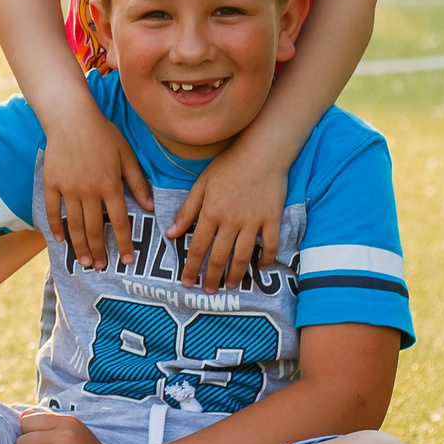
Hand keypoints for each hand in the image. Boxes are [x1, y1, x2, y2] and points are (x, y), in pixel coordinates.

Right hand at [39, 100, 151, 271]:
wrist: (71, 118)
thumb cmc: (103, 133)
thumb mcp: (127, 155)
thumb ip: (138, 182)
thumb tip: (150, 206)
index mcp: (110, 185)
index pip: (120, 222)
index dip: (124, 243)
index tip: (127, 260)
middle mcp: (90, 191)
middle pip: (96, 228)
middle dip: (100, 250)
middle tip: (101, 267)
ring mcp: (69, 188)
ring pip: (75, 224)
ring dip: (80, 246)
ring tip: (85, 261)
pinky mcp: (52, 183)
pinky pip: (53, 210)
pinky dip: (56, 227)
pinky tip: (60, 240)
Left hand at [164, 131, 284, 290]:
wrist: (262, 152)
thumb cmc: (228, 165)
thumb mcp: (201, 185)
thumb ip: (186, 211)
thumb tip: (171, 234)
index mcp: (211, 213)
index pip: (197, 247)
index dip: (191, 268)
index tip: (187, 283)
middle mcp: (231, 221)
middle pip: (219, 256)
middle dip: (211, 277)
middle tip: (208, 291)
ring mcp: (253, 221)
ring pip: (244, 255)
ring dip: (236, 274)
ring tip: (231, 285)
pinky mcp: (272, 219)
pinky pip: (270, 244)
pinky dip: (266, 258)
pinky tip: (261, 267)